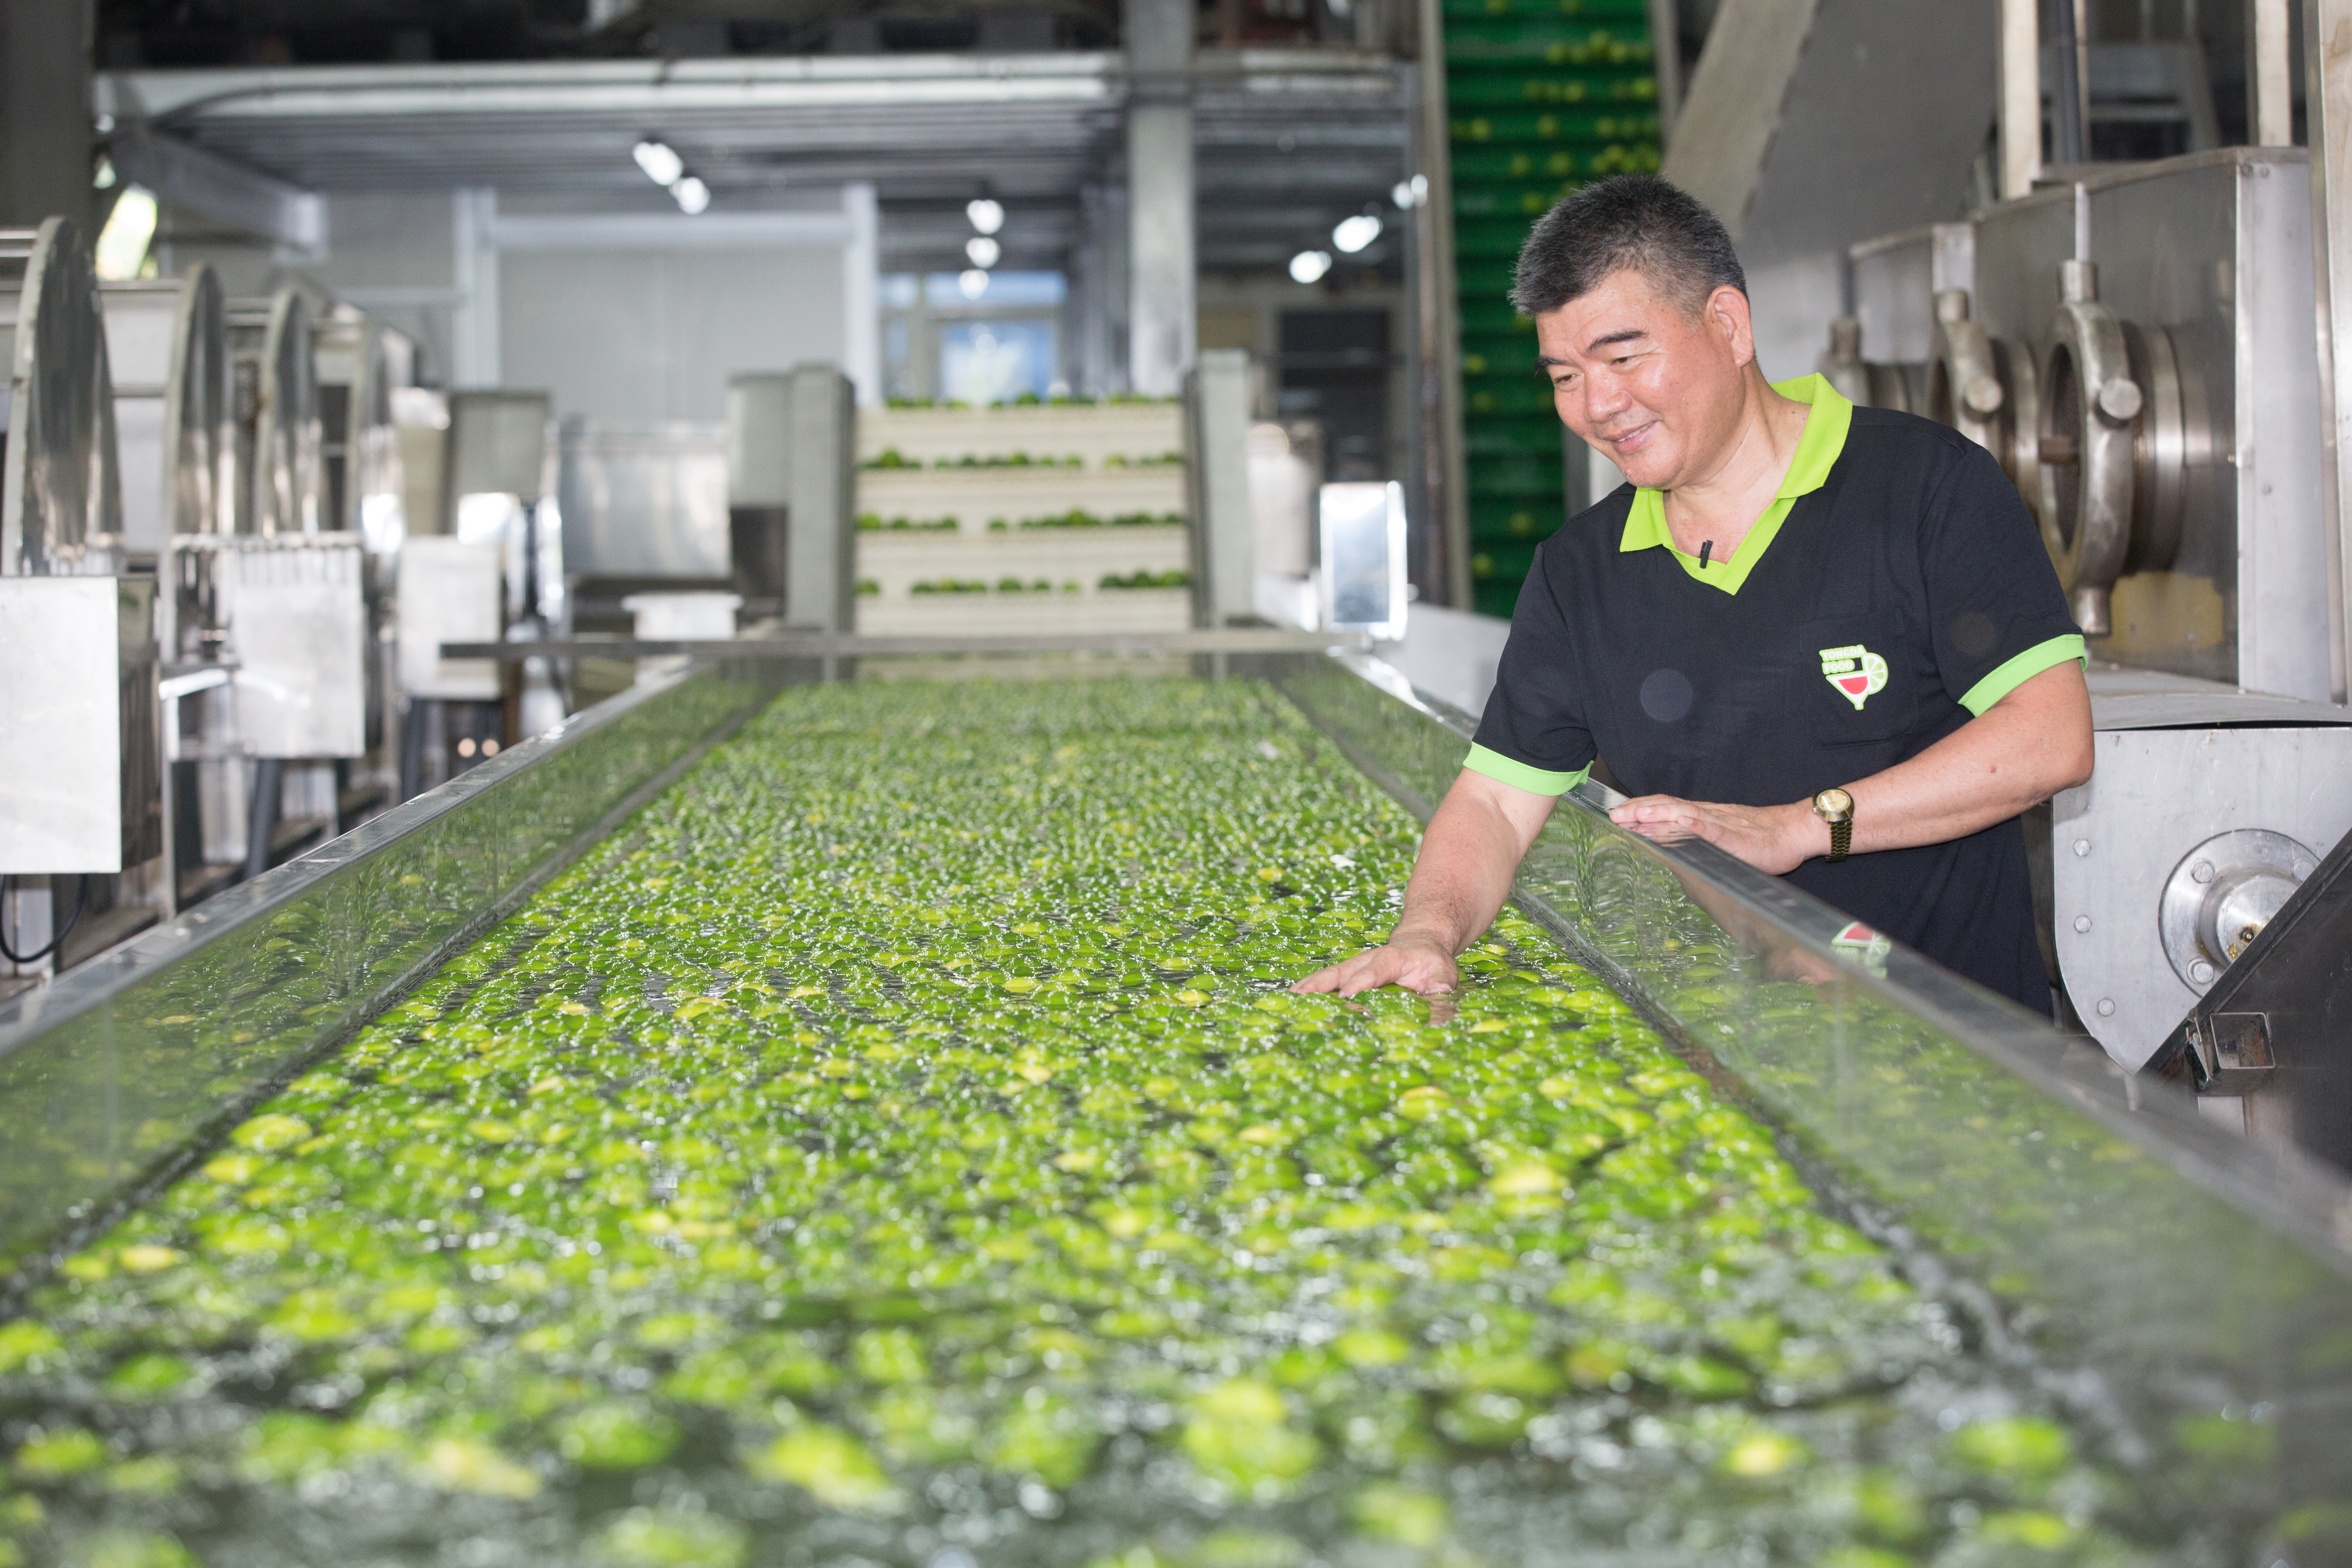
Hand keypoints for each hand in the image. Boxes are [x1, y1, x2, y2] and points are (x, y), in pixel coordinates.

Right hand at [1292, 931, 1458, 997]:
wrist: (1421, 940)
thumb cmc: (1432, 962)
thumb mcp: (1443, 972)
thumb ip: (1439, 985)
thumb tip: (1438, 993)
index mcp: (1392, 959)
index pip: (1375, 972)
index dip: (1361, 983)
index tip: (1347, 995)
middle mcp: (1369, 959)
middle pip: (1342, 970)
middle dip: (1323, 983)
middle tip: (1302, 997)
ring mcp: (1356, 964)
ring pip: (1331, 973)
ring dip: (1311, 985)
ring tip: (1291, 998)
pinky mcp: (1349, 970)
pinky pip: (1329, 977)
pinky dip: (1311, 986)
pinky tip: (1294, 997)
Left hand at [1607, 795, 1821, 875]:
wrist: (1791, 831)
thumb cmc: (1758, 840)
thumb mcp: (1720, 839)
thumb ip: (1696, 841)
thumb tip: (1668, 849)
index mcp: (1702, 817)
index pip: (1666, 807)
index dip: (1641, 808)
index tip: (1617, 813)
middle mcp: (1706, 816)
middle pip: (1668, 807)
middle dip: (1639, 810)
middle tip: (1615, 815)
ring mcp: (1721, 825)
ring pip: (1685, 813)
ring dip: (1659, 813)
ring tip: (1637, 815)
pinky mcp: (1736, 837)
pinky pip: (1714, 829)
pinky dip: (1697, 824)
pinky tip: (1682, 822)